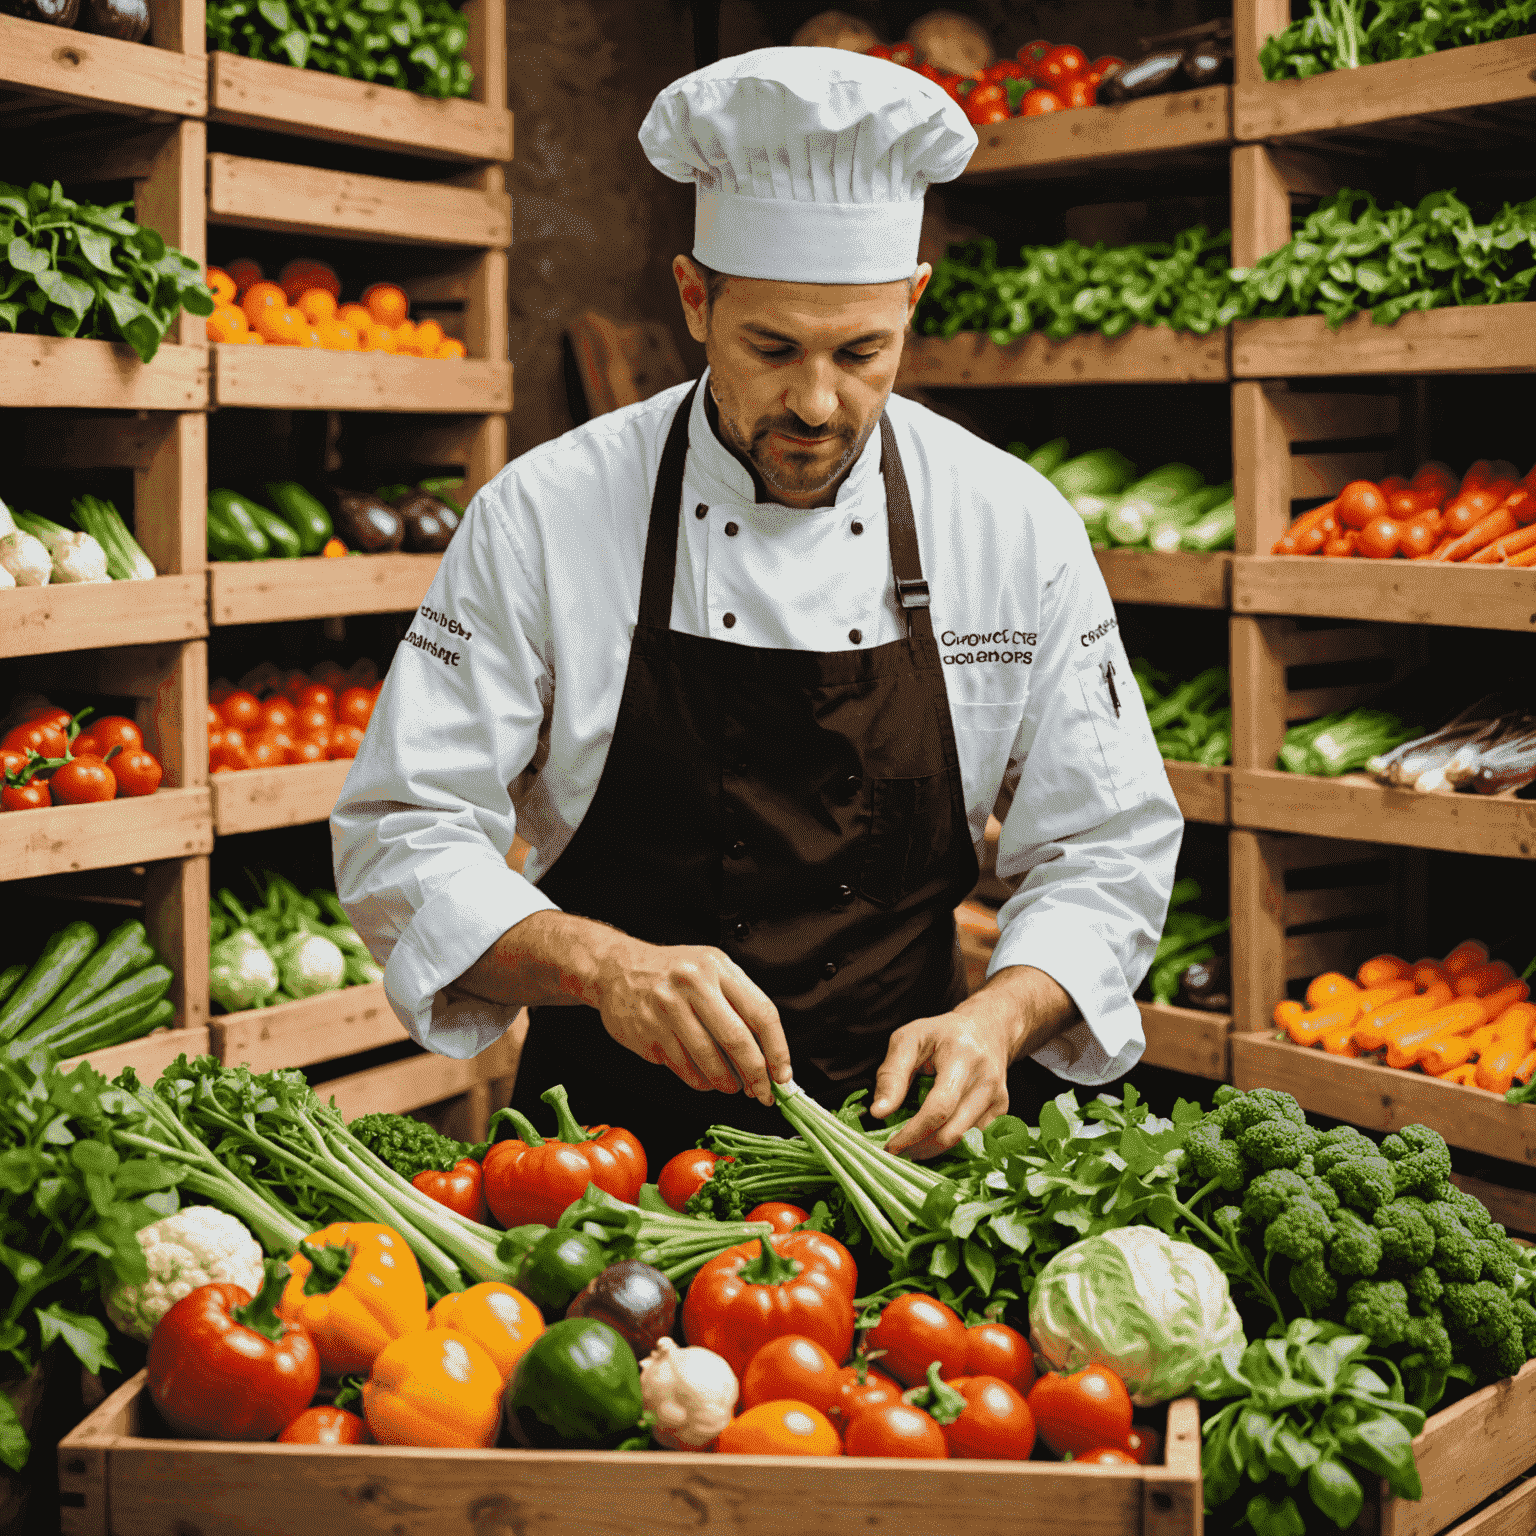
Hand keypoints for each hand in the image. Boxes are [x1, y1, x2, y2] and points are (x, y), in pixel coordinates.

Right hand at [595, 938, 791, 1105]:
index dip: (777, 1049)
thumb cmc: (672, 972)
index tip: (782, 1073)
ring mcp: (667, 1009)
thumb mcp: (711, 970)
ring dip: (727, 1082)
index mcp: (717, 967)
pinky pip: (683, 1068)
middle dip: (755, 1074)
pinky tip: (705, 1078)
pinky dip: (700, 1081)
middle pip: (737, 1040)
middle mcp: (692, 985)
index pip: (761, 1012)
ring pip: (709, 1060)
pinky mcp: (648, 1032)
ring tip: (732, 1085)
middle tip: (762, 1091)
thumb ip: (740, 1003)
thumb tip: (768, 1053)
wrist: (617, 969)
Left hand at [871, 965, 1075, 1158]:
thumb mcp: (908, 1040)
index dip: (913, 1132)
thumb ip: (891, 1075)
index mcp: (962, 1056)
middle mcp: (987, 1079)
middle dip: (922, 1148)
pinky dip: (953, 1147)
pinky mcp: (1002, 1110)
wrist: (986, 1029)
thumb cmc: (940, 1034)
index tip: (891, 1145)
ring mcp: (998, 1097)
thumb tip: (878, 1113)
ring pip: (966, 1141)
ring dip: (935, 1151)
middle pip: (954, 1131)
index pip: (939, 1108)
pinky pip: (976, 1141)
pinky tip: (934, 1140)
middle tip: (898, 1151)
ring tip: (912, 1146)